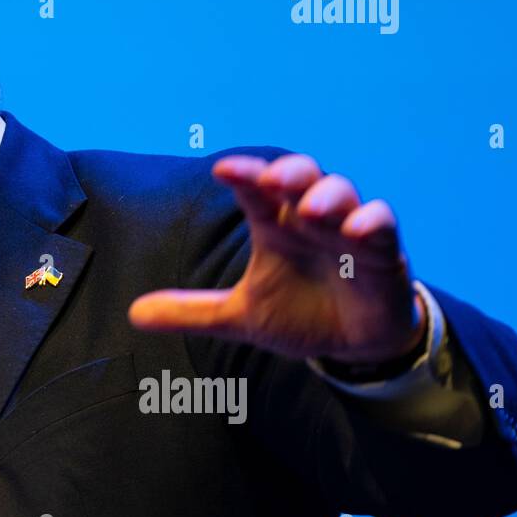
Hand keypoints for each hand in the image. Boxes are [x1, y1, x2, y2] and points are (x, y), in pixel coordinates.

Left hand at [128, 154, 425, 364]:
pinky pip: (383, 224)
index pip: (256, 189)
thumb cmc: (298, 315)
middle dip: (289, 173)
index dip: (244, 175)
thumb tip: (133, 313)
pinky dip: (371, 222)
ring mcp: (347, 231)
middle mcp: (309, 218)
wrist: (351, 346)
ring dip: (329, 196)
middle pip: (302, 176)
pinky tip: (357, 231)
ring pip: (342, 192)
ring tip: (312, 211)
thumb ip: (191, 312)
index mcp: (275, 225)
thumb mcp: (241, 317)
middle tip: (273, 181)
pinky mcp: (383, 252)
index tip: (221, 169)